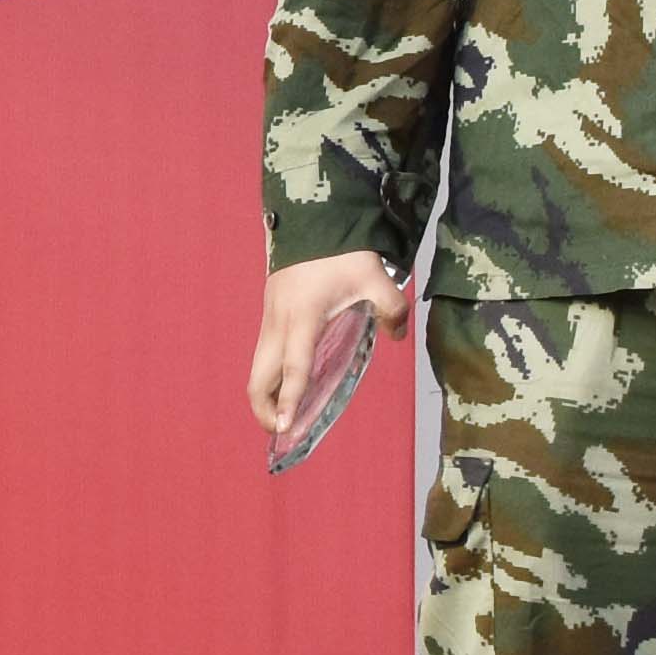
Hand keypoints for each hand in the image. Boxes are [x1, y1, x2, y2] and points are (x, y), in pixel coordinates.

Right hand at [246, 252, 400, 441]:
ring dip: (266, 396)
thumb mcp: (375, 276)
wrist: (311, 223)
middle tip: (281, 432)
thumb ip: (391, 307)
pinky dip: (270, 378)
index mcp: (303, 317)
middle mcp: (279, 324)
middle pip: (258, 377)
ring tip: (284, 418)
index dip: (290, 399)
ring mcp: (269, 320)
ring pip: (258, 369)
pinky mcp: (269, 316)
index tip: (284, 427)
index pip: (294, 367)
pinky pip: (264, 356)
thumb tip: (398, 334)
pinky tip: (288, 385)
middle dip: (264, 409)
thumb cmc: (341, 252)